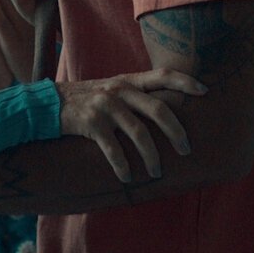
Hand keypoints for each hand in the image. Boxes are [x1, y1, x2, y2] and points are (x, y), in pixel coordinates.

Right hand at [56, 69, 206, 182]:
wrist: (48, 104)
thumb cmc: (86, 100)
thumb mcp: (111, 89)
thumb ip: (134, 94)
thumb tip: (166, 111)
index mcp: (128, 80)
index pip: (163, 74)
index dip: (185, 82)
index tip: (205, 92)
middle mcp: (119, 90)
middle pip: (159, 109)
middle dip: (177, 132)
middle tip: (187, 150)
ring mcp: (105, 106)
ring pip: (139, 133)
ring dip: (152, 157)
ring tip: (157, 172)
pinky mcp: (91, 123)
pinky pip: (114, 149)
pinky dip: (123, 166)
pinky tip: (127, 178)